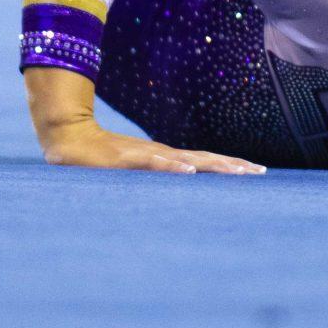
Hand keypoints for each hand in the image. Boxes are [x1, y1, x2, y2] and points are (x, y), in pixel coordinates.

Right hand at [39, 121, 264, 174]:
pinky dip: (172, 167)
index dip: (231, 166)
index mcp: (165, 159)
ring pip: (186, 160)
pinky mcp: (126, 158)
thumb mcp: (133, 174)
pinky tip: (188, 171)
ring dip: (213, 165)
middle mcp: (162, 155)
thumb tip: (176, 189)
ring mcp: (145, 155)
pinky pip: (153, 163)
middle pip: (205, 160)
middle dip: (233, 166)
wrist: (67, 138)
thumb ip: (153, 181)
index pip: (206, 162)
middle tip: (260, 172)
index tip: (257, 171)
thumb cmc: (99, 160)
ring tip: (237, 172)